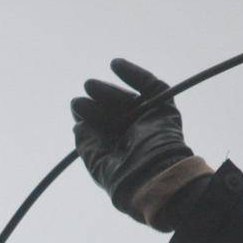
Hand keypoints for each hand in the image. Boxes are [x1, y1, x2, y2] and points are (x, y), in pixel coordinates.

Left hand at [70, 58, 203, 226]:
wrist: (152, 175)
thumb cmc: (124, 178)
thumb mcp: (97, 162)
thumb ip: (87, 144)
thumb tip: (78, 126)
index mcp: (121, 151)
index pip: (103, 128)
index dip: (89, 116)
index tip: (76, 106)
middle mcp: (136, 135)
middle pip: (114, 112)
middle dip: (96, 104)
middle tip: (79, 101)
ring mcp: (151, 121)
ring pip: (128, 100)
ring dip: (107, 90)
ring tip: (90, 86)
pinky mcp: (165, 109)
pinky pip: (151, 86)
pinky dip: (134, 73)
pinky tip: (115, 64)